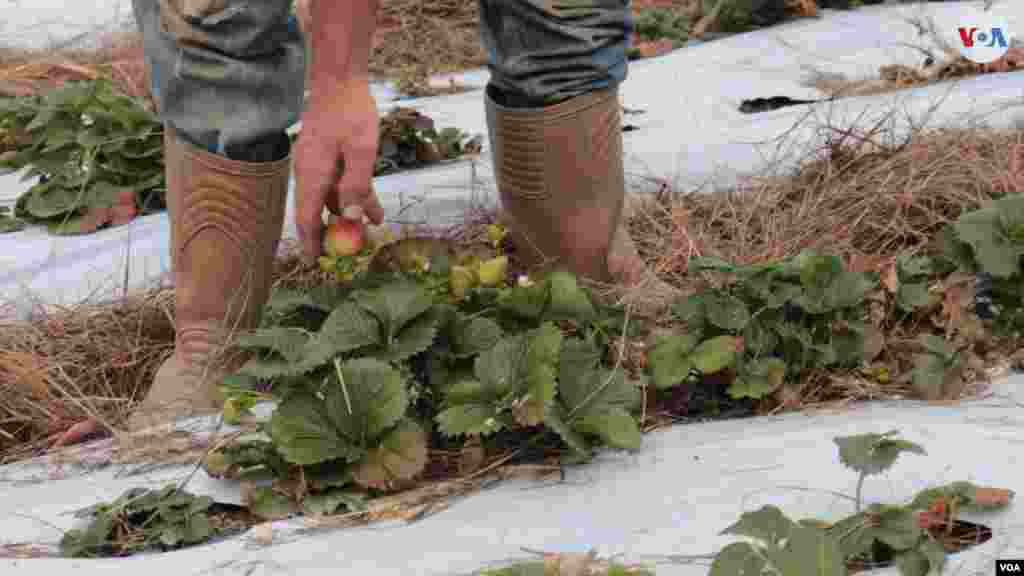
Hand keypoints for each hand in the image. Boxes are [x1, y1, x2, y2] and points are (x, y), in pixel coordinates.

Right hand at [293, 78, 384, 259]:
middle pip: (319, 212)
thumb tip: (351, 219)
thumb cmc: (351, 112)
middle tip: (356, 250)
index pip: (307, 218)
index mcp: (313, 175)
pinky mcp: (326, 157)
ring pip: (333, 199)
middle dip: (336, 233)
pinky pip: (339, 184)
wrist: (340, 79)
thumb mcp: (363, 150)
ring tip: (374, 229)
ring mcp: (317, 164)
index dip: (311, 242)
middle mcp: (310, 173)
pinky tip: (375, 210)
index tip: (315, 263)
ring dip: (351, 215)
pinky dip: (354, 197)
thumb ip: (357, 185)